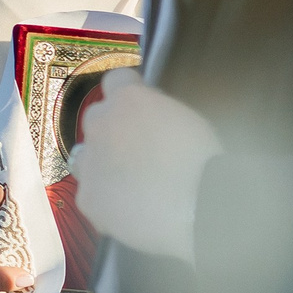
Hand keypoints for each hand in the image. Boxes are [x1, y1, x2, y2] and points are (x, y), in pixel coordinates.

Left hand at [69, 71, 222, 262]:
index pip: (116, 79)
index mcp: (129, 99)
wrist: (198, 212)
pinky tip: (131, 211)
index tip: (141, 107)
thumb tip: (150, 118)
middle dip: (114, 129)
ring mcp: (89, 162)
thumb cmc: (206, 163)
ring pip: (86, 156)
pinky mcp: (88, 197)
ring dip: (102, 164)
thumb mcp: (190, 122)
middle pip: (97, 117)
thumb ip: (159, 113)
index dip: (129, 92)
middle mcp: (101, 124)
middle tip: (139, 152)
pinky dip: (107, 200)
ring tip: (131, 185)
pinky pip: (93, 193)